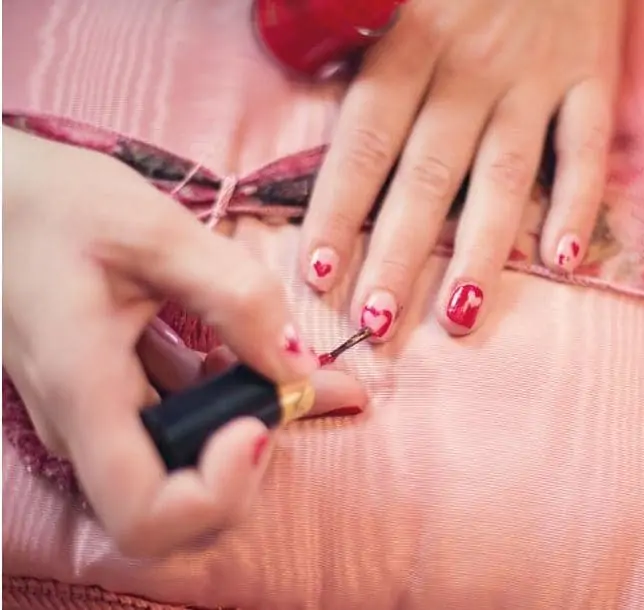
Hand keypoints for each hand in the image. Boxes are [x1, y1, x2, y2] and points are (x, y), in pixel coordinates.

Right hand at [1, 128, 366, 555]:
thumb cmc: (53, 203)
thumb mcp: (157, 231)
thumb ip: (238, 297)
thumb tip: (299, 367)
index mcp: (83, 392)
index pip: (145, 516)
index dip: (217, 493)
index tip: (256, 423)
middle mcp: (80, 425)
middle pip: (173, 504)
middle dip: (247, 462)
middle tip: (289, 388)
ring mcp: (89, 417)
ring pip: (176, 468)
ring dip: (240, 429)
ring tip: (274, 365)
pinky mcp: (102, 398)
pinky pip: (169, 426)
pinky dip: (220, 403)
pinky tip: (240, 354)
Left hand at [300, 0, 623, 339]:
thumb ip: (343, 20)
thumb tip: (299, 69)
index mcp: (408, 39)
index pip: (364, 141)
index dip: (339, 209)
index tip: (318, 273)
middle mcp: (470, 67)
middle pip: (428, 174)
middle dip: (398, 253)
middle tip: (376, 323)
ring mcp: (536, 76)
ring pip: (504, 175)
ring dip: (479, 249)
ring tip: (457, 316)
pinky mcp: (593, 75)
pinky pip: (586, 148)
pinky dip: (578, 203)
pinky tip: (561, 259)